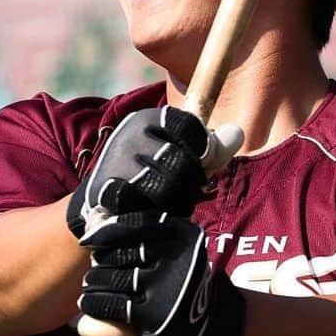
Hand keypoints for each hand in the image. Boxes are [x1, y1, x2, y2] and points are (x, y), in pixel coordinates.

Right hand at [67, 107, 207, 237]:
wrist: (98, 205)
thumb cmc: (149, 178)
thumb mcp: (179, 156)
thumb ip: (210, 149)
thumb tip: (237, 133)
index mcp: (148, 120)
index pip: (191, 129)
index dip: (204, 152)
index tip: (198, 164)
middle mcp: (129, 135)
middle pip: (183, 162)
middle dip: (189, 183)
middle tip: (180, 190)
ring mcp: (116, 164)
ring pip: (168, 187)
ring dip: (175, 202)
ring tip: (167, 203)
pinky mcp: (107, 192)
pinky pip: (148, 207)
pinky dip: (156, 215)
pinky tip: (150, 214)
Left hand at [78, 211, 245, 335]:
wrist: (207, 322)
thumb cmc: (179, 276)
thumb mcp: (176, 244)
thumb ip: (147, 224)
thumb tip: (103, 198)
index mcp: (180, 234)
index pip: (133, 223)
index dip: (106, 230)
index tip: (90, 239)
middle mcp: (174, 257)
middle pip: (117, 252)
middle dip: (101, 259)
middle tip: (97, 265)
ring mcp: (164, 287)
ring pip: (109, 278)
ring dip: (94, 281)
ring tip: (92, 283)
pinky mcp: (153, 315)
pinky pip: (109, 304)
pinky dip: (94, 302)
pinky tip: (89, 302)